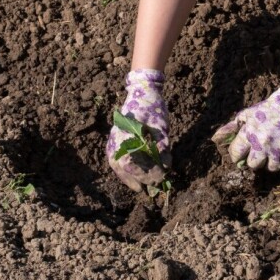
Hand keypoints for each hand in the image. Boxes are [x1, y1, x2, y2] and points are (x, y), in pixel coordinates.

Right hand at [107, 69, 171, 191]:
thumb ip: (162, 147)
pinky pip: (115, 159)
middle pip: (124, 167)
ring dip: (127, 178)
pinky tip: (131, 176)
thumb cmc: (153, 108)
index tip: (160, 178)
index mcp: (126, 137)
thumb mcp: (161, 127)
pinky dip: (123, 170)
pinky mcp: (114, 138)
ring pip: (117, 165)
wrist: (142, 91)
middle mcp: (116, 140)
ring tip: (138, 187)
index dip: (147, 174)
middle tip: (150, 188)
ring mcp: (113, 139)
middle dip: (138, 179)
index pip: (134, 163)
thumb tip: (166, 167)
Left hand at [212, 87, 279, 170]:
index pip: (236, 153)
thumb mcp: (247, 115)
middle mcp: (263, 143)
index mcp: (249, 133)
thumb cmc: (267, 110)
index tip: (241, 153)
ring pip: (272, 167)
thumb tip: (216, 138)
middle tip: (259, 153)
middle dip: (255, 160)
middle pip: (253, 165)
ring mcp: (279, 148)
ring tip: (273, 152)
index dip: (237, 155)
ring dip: (272, 162)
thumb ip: (232, 127)